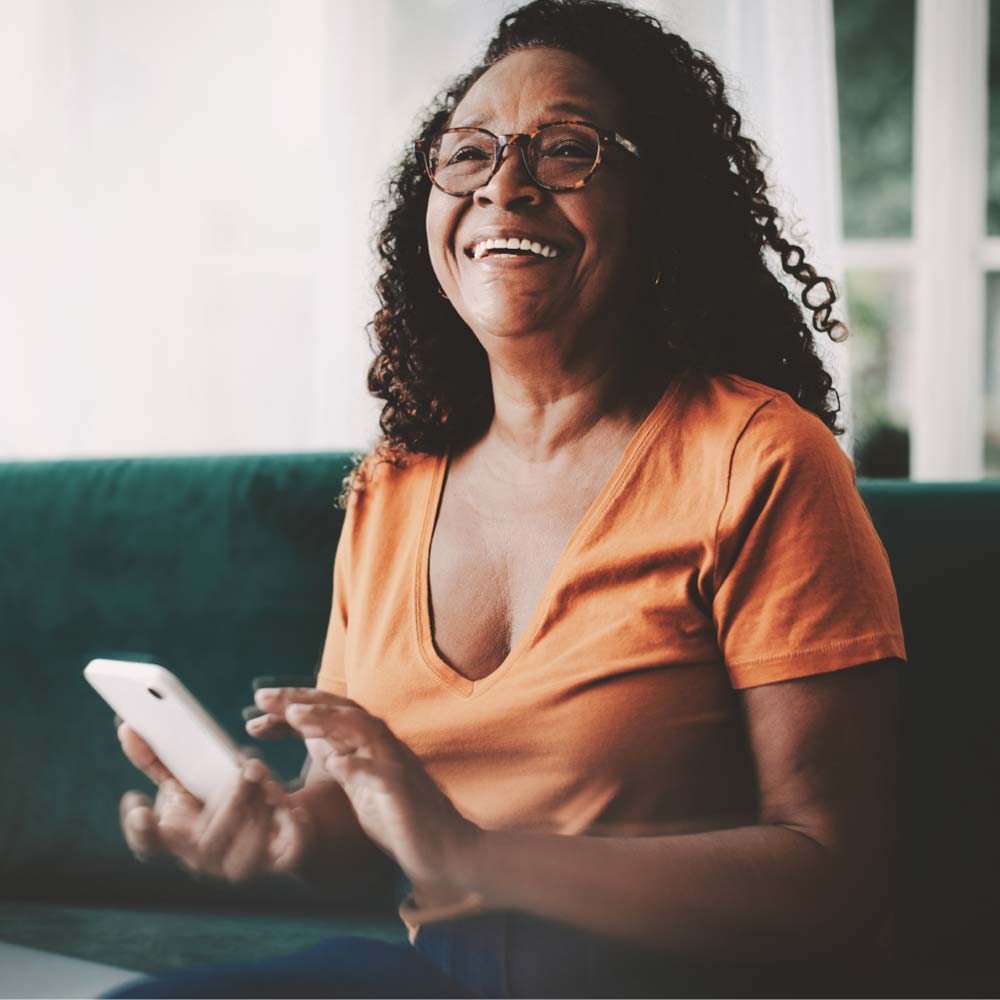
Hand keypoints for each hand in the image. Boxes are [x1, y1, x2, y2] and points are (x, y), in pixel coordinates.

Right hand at [116, 723, 310, 881]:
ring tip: (268, 777)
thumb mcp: (191, 777)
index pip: (151, 842)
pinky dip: (288, 822)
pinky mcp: (278, 863)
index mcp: (178, 836)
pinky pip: (286, 849)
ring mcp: (240, 866)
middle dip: (231, 802)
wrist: (276, 825)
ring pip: (248, 846)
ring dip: (260, 806)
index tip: (138, 804)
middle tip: (248, 767)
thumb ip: (159, 758)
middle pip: (210, 840)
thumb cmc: (221, 799)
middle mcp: (205, 858)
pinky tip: (292, 805)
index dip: (142, 830)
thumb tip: (127, 727)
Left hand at [255, 688, 480, 892]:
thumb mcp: (357, 784)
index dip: (292, 707)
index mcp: (366, 744)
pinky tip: (337, 764)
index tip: (257, 709)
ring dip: (328, 720)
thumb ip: (338, 757)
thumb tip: (310, 736)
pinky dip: (360, 767)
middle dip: (301, 701)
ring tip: (295, 715)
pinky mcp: (403, 793)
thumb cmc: (398, 816)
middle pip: (340, 709)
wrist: (442, 848)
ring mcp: (393, 765)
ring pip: (361, 730)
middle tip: (263, 696)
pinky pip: (382, 775)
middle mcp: (380, 745)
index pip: (327, 713)